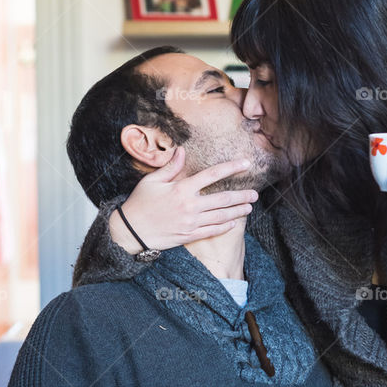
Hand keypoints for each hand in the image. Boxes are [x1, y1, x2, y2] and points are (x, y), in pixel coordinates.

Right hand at [109, 148, 259, 252]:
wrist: (131, 231)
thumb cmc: (139, 202)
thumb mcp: (152, 181)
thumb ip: (170, 166)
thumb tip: (182, 150)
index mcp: (182, 189)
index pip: (212, 175)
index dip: (231, 168)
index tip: (246, 164)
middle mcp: (190, 206)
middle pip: (222, 199)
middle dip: (241, 196)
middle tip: (255, 194)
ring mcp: (190, 223)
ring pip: (221, 216)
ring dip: (237, 211)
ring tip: (249, 207)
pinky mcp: (188, 236)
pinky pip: (211, 231)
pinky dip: (224, 227)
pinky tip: (234, 223)